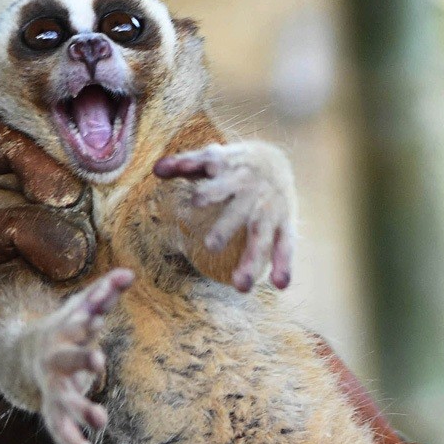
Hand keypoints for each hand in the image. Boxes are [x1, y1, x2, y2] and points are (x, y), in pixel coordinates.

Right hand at [32, 269, 133, 443]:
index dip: (85, 323)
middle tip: (98, 361)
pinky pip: (58, 428)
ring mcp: (51, 387)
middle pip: (65, 360)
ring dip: (79, 410)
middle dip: (80, 360)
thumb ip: (105, 292)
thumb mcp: (83, 309)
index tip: (96, 320)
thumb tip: (130, 273)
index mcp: (62, 333)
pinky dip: (70, 442)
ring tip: (101, 421)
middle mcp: (54, 361)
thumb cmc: (67, 329)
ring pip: (62, 400)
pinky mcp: (53, 409)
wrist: (27, 354)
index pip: (74, 325)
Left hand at [155, 140, 296, 291]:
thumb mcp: (213, 158)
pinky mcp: (285, 224)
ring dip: (252, 260)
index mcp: (233, 175)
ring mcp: (270, 211)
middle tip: (211, 246)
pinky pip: (286, 246)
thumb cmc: (234, 165)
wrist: (276, 160)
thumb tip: (157, 169)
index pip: (219, 183)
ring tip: (241, 285)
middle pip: (238, 213)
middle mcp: (252, 194)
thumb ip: (186, 164)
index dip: (209, 191)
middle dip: (226, 229)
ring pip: (261, 236)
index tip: (196, 201)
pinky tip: (280, 285)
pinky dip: (285, 265)